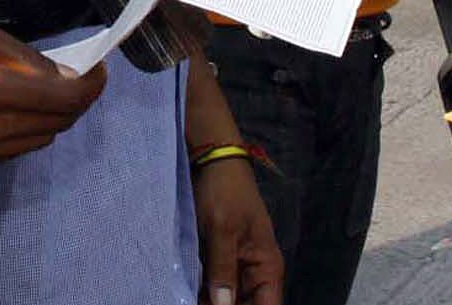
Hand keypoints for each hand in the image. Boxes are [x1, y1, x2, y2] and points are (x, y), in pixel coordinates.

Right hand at [0, 18, 106, 164]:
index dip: (91, 86)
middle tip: (78, 75)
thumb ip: (22, 57)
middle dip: (77, 101)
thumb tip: (62, 74)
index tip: (99, 68)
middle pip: (58, 125)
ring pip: (40, 141)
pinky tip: (20, 108)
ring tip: (49, 90)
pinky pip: (15, 150)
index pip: (65, 100)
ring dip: (55, 118)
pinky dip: (30, 130)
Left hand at [194, 157, 283, 304]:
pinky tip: (184, 289)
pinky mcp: (218, 258)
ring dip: (208, 298)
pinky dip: (201, 288)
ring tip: (184, 295)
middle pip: (244, 304)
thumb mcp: (222, 229)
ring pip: (226, 297)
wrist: (213, 160)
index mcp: (267, 268)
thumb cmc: (224, 191)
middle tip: (189, 300)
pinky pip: (213, 283)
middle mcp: (255, 272)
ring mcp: (236, 266)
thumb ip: (222, 269)